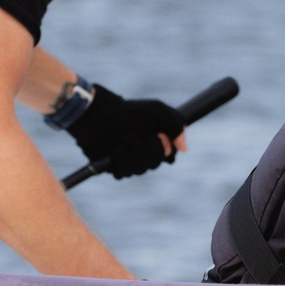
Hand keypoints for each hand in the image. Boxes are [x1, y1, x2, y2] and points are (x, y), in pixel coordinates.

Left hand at [68, 85, 185, 177]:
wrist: (101, 114)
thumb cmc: (130, 112)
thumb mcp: (161, 112)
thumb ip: (178, 127)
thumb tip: (183, 149)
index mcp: (156, 141)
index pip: (170, 157)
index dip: (166, 147)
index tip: (159, 134)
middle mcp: (143, 153)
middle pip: (156, 163)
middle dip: (148, 145)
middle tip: (138, 132)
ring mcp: (128, 161)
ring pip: (141, 169)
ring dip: (134, 149)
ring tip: (124, 136)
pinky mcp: (113, 167)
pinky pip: (124, 173)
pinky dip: (121, 158)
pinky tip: (115, 148)